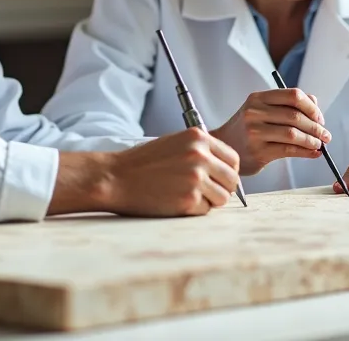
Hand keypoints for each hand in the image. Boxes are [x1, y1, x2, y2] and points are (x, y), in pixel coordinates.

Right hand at [97, 128, 241, 216]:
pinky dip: (193, 210)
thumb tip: (225, 169)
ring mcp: (195, 178)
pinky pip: (205, 210)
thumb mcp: (175, 143)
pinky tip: (175, 201)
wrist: (116, 178)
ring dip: (209, 201)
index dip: (227, 171)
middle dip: (221, 188)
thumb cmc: (142, 163)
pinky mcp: (188, 200)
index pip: (233, 159)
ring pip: (222, 198)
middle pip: (232, 180)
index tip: (218, 178)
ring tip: (187, 195)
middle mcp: (200, 156)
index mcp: (198, 138)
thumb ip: (201, 151)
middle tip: (204, 191)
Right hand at [211, 88, 330, 174]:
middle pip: (295, 116)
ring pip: (293, 134)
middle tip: (325, 135)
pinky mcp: (258, 151)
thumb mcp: (262, 110)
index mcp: (258, 98)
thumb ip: (288, 104)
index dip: (311, 107)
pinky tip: (313, 153)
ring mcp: (254, 132)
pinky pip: (288, 150)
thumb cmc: (247, 128)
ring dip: (312, 140)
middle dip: (316, 127)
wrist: (223, 147)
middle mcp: (254, 112)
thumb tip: (315, 104)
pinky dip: (305, 152)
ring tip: (319, 145)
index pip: (293, 95)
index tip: (320, 118)